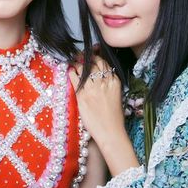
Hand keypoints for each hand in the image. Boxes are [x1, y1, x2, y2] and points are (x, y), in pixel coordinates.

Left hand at [69, 56, 140, 175]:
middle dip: (86, 57)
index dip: (96, 57)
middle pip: (94, 63)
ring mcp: (92, 88)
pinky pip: (75, 78)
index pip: (104, 63)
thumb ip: (110, 84)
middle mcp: (104, 82)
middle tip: (81, 55)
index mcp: (114, 82)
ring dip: (78, 64)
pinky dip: (72, 72)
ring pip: (84, 68)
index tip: (92, 54)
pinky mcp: (82, 95)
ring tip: (75, 62)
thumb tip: (101, 76)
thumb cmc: (115, 118)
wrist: (110, 132)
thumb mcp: (117, 96)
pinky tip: (70, 70)